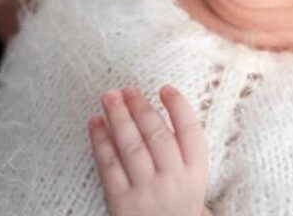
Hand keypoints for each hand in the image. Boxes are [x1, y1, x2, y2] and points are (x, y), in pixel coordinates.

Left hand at [89, 86, 207, 215]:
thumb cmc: (177, 204)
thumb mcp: (192, 179)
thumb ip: (183, 149)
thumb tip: (163, 107)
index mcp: (196, 173)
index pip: (191, 132)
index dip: (179, 107)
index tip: (165, 88)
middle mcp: (173, 180)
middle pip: (156, 135)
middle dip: (140, 107)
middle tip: (128, 89)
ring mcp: (147, 191)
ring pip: (131, 146)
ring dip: (119, 117)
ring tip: (110, 97)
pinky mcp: (122, 202)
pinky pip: (109, 165)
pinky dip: (101, 141)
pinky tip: (96, 123)